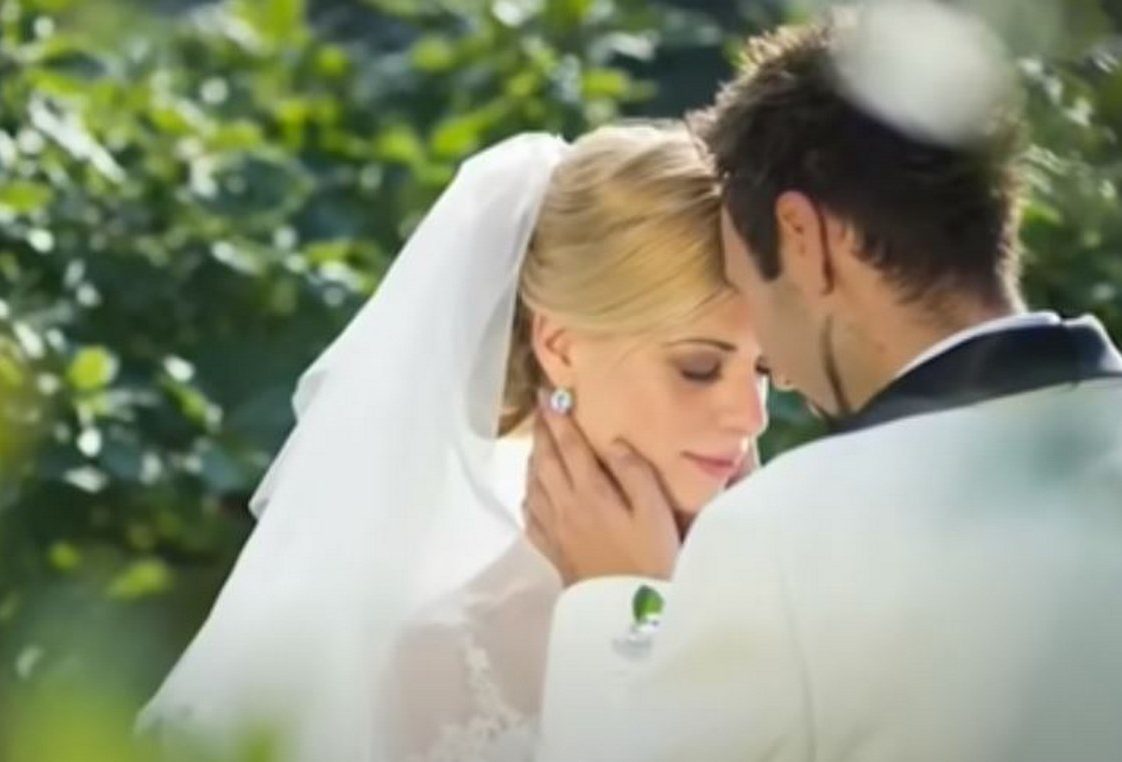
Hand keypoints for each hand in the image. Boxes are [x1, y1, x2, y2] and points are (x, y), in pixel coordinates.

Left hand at [522, 399, 680, 586]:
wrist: (630, 612)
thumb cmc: (651, 558)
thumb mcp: (655, 511)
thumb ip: (634, 472)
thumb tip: (613, 440)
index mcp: (590, 491)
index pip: (569, 446)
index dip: (559, 419)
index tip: (551, 396)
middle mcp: (564, 505)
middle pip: (546, 460)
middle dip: (543, 432)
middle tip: (542, 410)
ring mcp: (553, 529)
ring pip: (534, 483)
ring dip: (534, 457)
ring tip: (538, 442)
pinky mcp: (551, 550)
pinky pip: (531, 513)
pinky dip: (529, 492)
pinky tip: (534, 489)